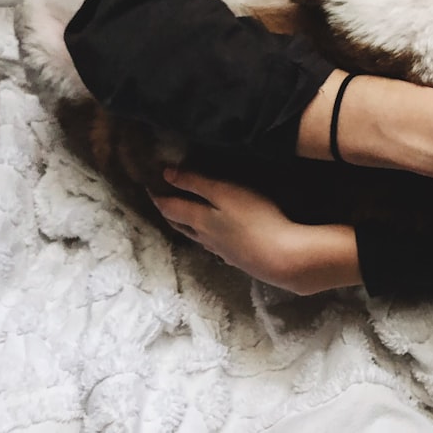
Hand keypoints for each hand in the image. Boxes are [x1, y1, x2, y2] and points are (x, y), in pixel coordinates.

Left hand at [151, 168, 361, 294]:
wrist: (282, 257)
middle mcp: (206, 238)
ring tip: (186, 219)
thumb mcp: (225, 192)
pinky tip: (218, 240)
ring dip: (187, 227)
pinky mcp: (240, 259)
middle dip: (169, 213)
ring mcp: (223, 251)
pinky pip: (217, 247)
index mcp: (199, 220)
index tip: (149, 186)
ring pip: (198, 238)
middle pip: (180, 226)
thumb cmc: (255, 218)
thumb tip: (166, 174)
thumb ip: (196, 182)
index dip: (158, 196)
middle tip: (162, 203)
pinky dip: (209, 240)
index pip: (171, 208)